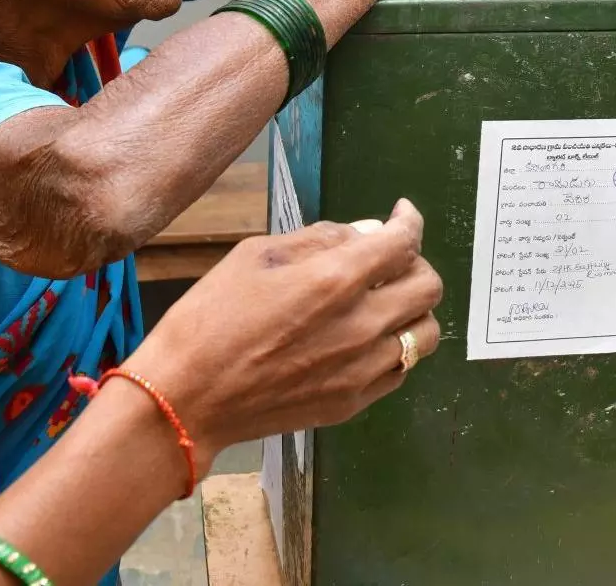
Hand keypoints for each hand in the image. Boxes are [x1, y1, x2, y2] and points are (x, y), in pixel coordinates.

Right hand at [124, 200, 441, 478]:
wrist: (186, 399)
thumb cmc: (210, 318)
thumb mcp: (255, 256)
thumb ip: (318, 240)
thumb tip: (365, 233)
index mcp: (335, 280)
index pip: (404, 242)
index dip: (410, 221)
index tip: (403, 214)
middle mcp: (361, 325)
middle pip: (429, 287)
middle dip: (415, 263)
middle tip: (390, 260)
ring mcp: (361, 369)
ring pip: (425, 333)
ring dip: (413, 310)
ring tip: (384, 302)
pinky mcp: (353, 402)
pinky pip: (400, 369)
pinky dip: (395, 347)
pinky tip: (366, 338)